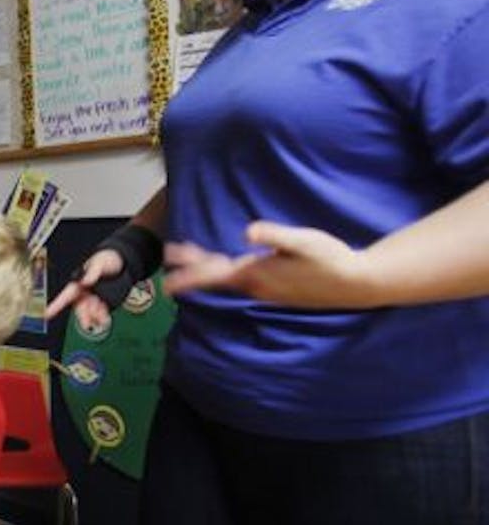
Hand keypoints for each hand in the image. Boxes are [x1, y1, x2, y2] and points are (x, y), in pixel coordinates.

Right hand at [44, 248, 124, 328]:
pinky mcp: (105, 304)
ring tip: (102, 316)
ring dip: (94, 317)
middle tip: (87, 323)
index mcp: (78, 284)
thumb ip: (92, 271)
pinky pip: (102, 315)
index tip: (46, 314)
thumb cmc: (106, 260)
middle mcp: (84, 294)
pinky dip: (103, 318)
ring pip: (90, 314)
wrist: (123, 264)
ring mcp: (94, 300)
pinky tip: (105, 318)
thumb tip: (85, 280)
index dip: (55, 305)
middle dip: (83, 317)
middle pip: (80, 309)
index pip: (65, 296)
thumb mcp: (99, 263)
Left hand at [162, 221, 374, 307]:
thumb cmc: (330, 258)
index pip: (214, 275)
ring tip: (191, 260)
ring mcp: (267, 291)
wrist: (356, 284)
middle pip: (216, 278)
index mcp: (257, 274)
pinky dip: (227, 275)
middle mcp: (257, 287)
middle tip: (170, 261)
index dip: (189, 273)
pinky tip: (230, 271)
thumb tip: (247, 232)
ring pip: (229, 281)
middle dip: (192, 270)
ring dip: (208, 272)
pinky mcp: (277, 292)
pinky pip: (243, 283)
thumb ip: (275, 235)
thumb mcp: (303, 240)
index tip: (167, 278)